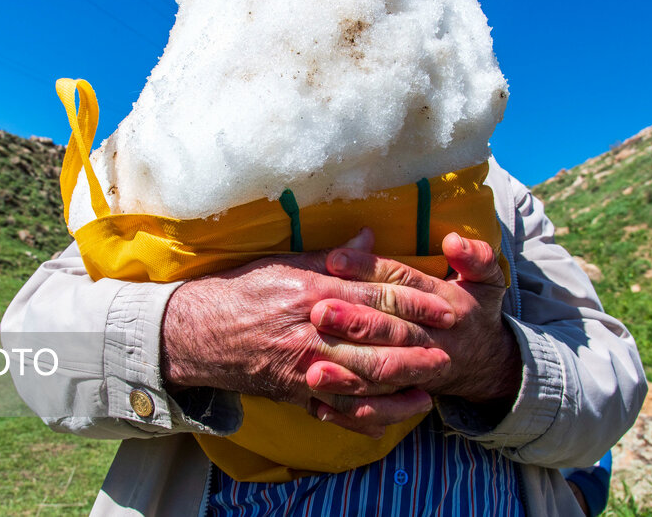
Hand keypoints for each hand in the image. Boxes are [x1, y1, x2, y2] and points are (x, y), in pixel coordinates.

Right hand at [160, 233, 459, 436]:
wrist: (199, 331)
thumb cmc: (245, 290)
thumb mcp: (285, 262)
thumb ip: (332, 255)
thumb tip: (370, 237)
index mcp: (315, 290)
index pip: (376, 294)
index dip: (414, 299)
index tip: (443, 304)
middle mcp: (313, 328)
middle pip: (377, 338)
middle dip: (417, 342)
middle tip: (451, 344)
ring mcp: (305, 364)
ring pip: (363, 376)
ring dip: (401, 380)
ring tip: (432, 380)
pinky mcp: (296, 391)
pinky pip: (339, 405)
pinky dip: (368, 412)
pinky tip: (393, 413)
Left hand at [307, 231, 521, 427]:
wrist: (488, 362)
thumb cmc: (477, 310)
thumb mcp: (486, 280)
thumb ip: (474, 259)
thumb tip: (453, 241)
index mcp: (448, 303)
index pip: (403, 281)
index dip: (368, 269)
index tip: (334, 261)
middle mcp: (434, 338)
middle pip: (391, 328)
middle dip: (354, 322)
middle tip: (317, 312)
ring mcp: (421, 370)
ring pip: (384, 371)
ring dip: (348, 371)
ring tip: (313, 369)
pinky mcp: (408, 393)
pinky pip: (380, 407)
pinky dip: (350, 406)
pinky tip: (317, 401)